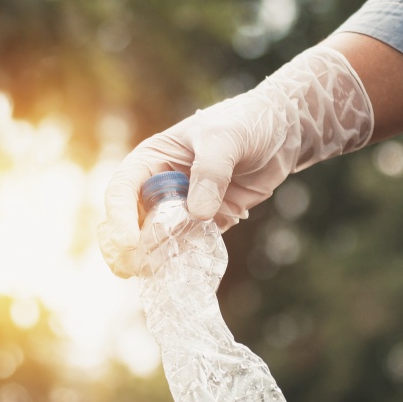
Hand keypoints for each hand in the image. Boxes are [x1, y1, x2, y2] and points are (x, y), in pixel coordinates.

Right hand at [98, 47, 373, 277]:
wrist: (283, 132)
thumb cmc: (246, 122)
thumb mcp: (226, 139)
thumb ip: (210, 172)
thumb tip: (196, 214)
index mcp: (152, 159)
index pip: (122, 190)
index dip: (120, 217)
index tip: (130, 242)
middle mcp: (159, 185)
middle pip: (131, 221)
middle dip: (127, 247)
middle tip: (132, 270)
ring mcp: (181, 207)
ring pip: (156, 239)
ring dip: (153, 260)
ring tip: (156, 278)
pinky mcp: (205, 223)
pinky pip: (188, 246)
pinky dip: (184, 261)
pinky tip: (184, 275)